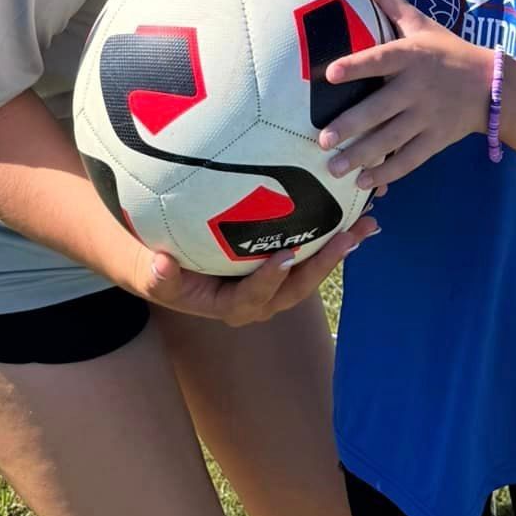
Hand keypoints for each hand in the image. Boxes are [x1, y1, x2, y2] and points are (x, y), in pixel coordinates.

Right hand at [135, 215, 378, 325]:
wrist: (168, 263)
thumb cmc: (159, 266)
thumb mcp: (148, 272)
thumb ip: (156, 274)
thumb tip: (162, 265)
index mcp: (228, 305)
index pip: (252, 298)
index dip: (269, 280)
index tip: (285, 255)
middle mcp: (258, 298)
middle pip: (295, 287)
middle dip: (324, 264)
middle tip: (349, 237)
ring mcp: (273, 282)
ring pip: (310, 270)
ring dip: (339, 248)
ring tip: (366, 224)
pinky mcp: (283, 262)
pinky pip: (311, 251)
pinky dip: (333, 233)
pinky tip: (356, 210)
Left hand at [315, 0, 492, 188]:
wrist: (493, 85)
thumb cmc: (448, 51)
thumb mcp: (422, 24)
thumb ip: (389, 2)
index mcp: (411, 56)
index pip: (380, 59)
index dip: (356, 66)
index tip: (330, 74)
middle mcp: (417, 87)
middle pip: (380, 108)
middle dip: (351, 126)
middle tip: (322, 140)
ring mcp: (428, 116)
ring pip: (391, 139)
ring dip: (361, 156)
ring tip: (333, 168)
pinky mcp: (436, 139)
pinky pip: (409, 159)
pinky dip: (388, 172)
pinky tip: (364, 183)